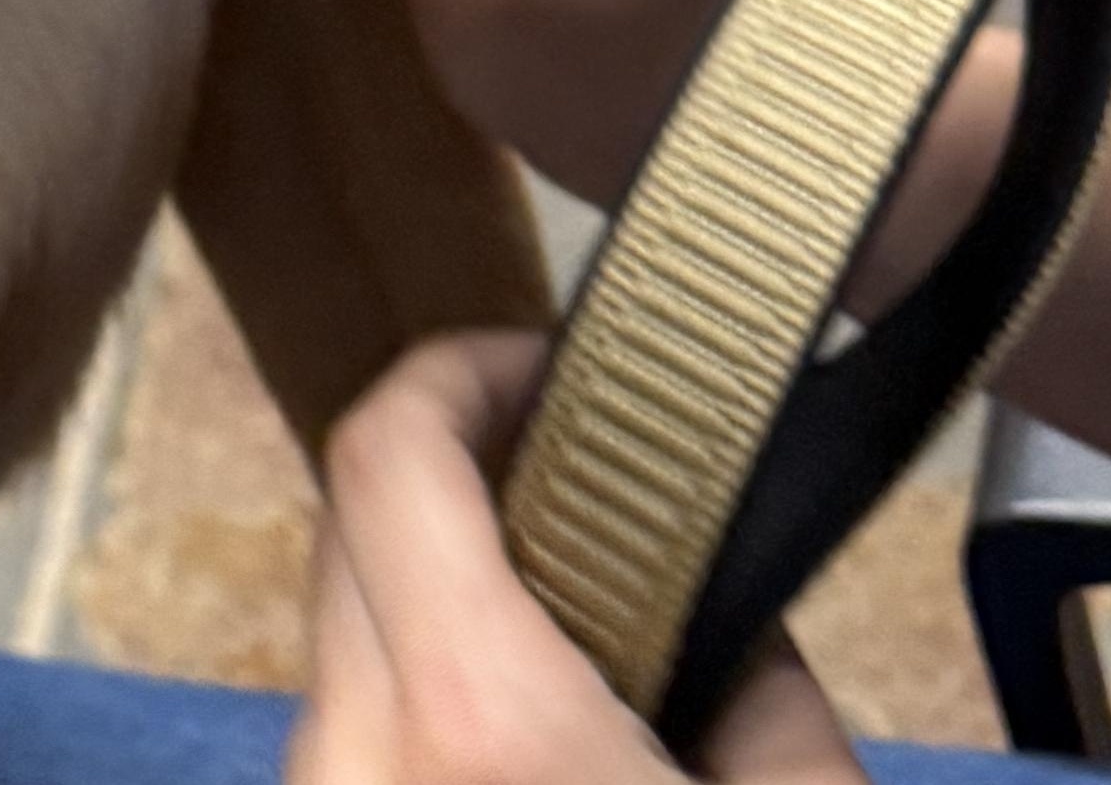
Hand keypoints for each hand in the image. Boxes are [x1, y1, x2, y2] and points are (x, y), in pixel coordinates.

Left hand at [286, 333, 861, 783]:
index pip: (388, 449)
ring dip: (440, 583)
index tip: (542, 364)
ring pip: (348, 628)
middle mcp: (361, 758)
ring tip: (572, 612)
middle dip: (460, 471)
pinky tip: (533, 723)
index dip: (458, 369)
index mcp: (476, 718)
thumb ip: (762, 679)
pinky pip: (355, 724)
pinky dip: (425, 683)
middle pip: (354, 521)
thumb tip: (729, 603)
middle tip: (573, 471)